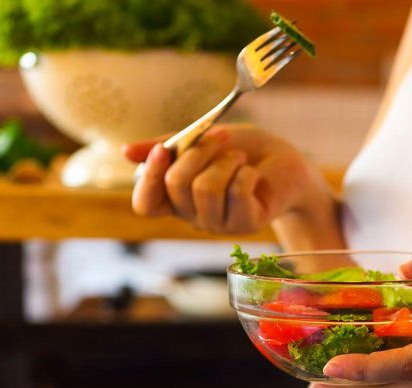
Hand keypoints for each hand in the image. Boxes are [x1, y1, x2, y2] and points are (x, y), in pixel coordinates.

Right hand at [125, 124, 320, 233]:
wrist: (284, 162)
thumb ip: (167, 146)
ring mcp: (219, 224)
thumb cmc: (241, 150)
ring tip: (239, 158)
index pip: (145, 205)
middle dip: (198, 152)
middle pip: (175, 186)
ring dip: (225, 161)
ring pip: (205, 189)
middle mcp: (193, 216)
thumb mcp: (201, 140)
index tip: (165, 149)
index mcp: (176, 198)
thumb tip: (126, 151)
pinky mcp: (245, 224)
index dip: (149, 179)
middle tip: (220, 139)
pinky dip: (245, 172)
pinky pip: (236, 192)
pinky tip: (254, 174)